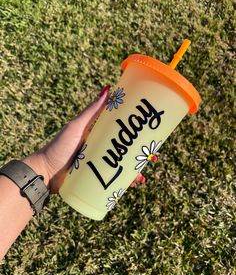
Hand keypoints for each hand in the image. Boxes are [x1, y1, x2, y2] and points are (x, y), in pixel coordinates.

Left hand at [23, 85, 144, 193]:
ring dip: (135, 171)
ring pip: (122, 167)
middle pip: (126, 151)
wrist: (45, 172)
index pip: (122, 132)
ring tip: (141, 177)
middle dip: (141, 154)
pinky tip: (132, 185)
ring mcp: (100, 164)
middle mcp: (101, 149)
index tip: (151, 133)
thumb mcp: (77, 126)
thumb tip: (109, 88)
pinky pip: (113, 180)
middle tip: (153, 157)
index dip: (137, 133)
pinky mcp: (96, 177)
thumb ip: (92, 111)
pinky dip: (124, 183)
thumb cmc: (59, 146)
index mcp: (99, 134)